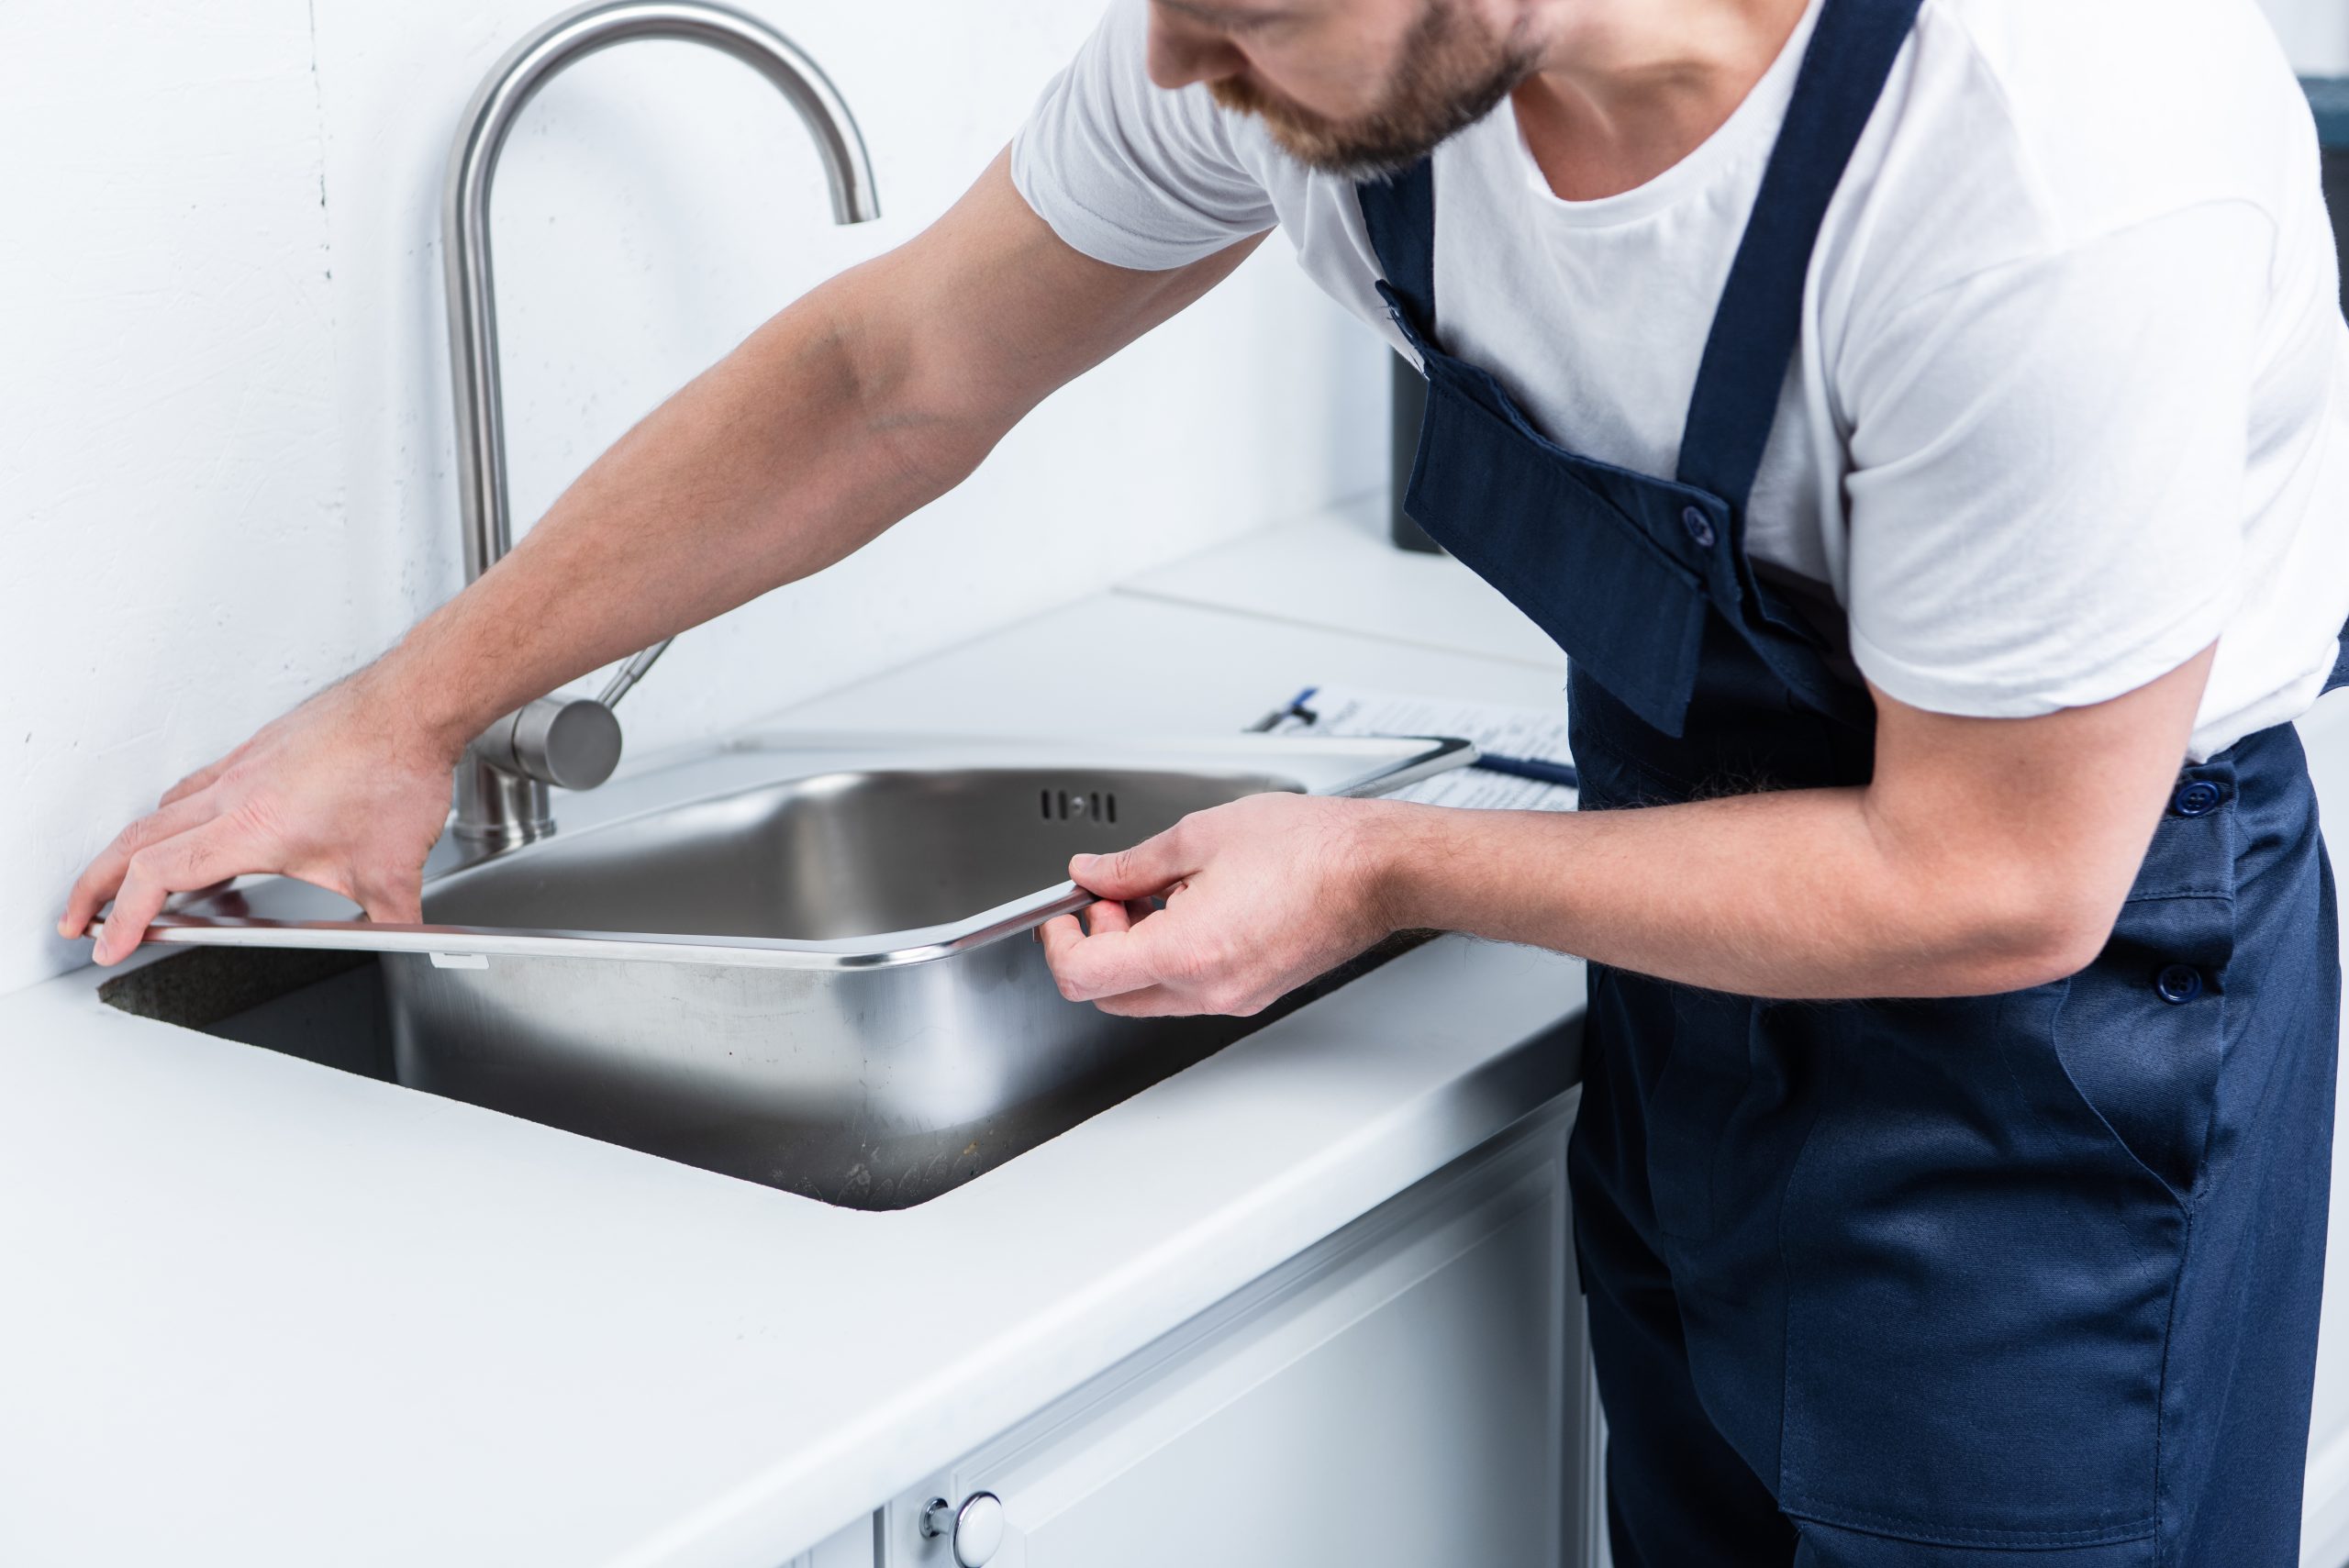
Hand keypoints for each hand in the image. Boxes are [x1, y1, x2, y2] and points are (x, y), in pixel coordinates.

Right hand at [60, 670, 460, 964]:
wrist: (412, 704)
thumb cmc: (397, 770)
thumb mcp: (396, 869)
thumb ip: (394, 920)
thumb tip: (408, 944)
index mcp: (251, 828)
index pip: (157, 875)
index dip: (124, 916)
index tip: (109, 945)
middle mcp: (234, 792)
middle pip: (134, 840)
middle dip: (94, 885)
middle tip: (80, 917)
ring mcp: (243, 765)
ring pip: (163, 809)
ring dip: (131, 847)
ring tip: (129, 880)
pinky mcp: (259, 748)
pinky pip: (198, 784)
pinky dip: (177, 814)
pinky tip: (198, 828)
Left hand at [1039, 792, 1403, 1016]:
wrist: (1378, 869)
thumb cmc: (1312, 848)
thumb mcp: (1200, 835)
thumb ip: (1133, 862)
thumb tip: (1095, 873)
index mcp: (1185, 951)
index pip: (1083, 976)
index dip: (1058, 943)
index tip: (1063, 913)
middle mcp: (1207, 989)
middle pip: (1110, 994)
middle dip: (1097, 944)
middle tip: (1113, 895)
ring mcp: (1232, 997)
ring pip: (1149, 994)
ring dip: (1134, 949)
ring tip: (1158, 892)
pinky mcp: (1252, 992)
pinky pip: (1189, 989)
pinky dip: (1170, 954)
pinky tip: (1190, 906)